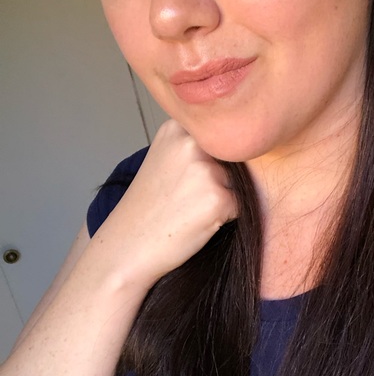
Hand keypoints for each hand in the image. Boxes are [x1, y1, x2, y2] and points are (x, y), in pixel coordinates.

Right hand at [92, 119, 237, 285]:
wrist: (127, 247)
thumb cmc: (149, 206)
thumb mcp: (165, 158)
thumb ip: (197, 145)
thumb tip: (244, 144)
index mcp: (177, 128)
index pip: (218, 135)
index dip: (210, 159)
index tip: (187, 176)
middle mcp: (191, 144)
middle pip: (232, 156)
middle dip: (220, 177)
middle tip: (186, 196)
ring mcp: (205, 170)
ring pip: (238, 181)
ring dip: (223, 196)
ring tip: (190, 208)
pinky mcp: (218, 199)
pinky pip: (240, 204)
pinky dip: (227, 215)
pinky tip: (198, 221)